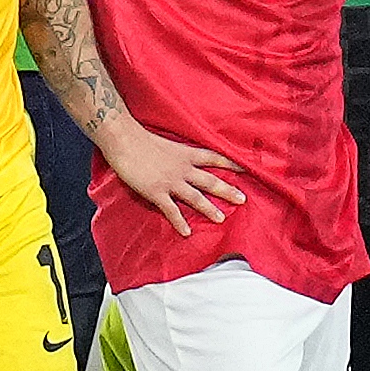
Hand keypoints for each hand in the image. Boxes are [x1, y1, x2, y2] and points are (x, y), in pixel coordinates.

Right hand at [96, 115, 243, 233]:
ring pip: (196, 197)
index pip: (214, 157)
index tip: (245, 168)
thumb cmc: (141, 138)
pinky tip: (187, 232)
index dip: (230, 163)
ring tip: (221, 218)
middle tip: (243, 199)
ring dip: (209, 209)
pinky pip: (171, 210)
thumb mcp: (167, 143)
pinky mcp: (157, 192)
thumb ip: (178, 153)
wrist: (124, 140)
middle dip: (227, 191)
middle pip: (210, 181)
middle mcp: (182, 168)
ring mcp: (170, 181)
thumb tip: (184, 159)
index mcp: (185, 154)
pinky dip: (180, 222)